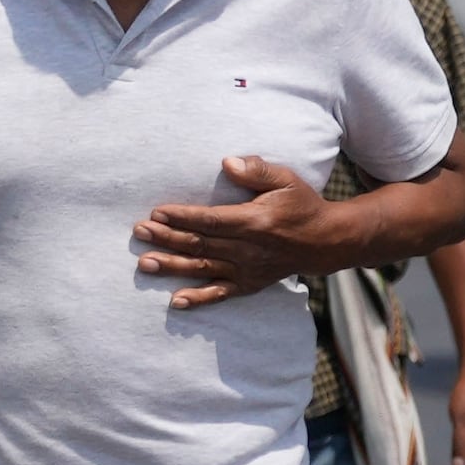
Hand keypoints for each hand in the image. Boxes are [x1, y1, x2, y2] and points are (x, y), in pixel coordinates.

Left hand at [133, 154, 337, 306]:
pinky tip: (176, 302)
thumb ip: (256, 170)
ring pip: (204, 268)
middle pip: (201, 244)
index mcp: (255, 222)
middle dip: (167, 238)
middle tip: (139, 232)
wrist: (325, 241)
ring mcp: (248, 270)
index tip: (157, 213)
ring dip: (172, 267)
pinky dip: (199, 299)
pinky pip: (221, 294)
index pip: (211, 220)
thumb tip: (227, 162)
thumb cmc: (301, 205)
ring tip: (145, 264)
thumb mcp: (286, 180)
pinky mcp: (249, 284)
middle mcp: (249, 249)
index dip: (183, 217)